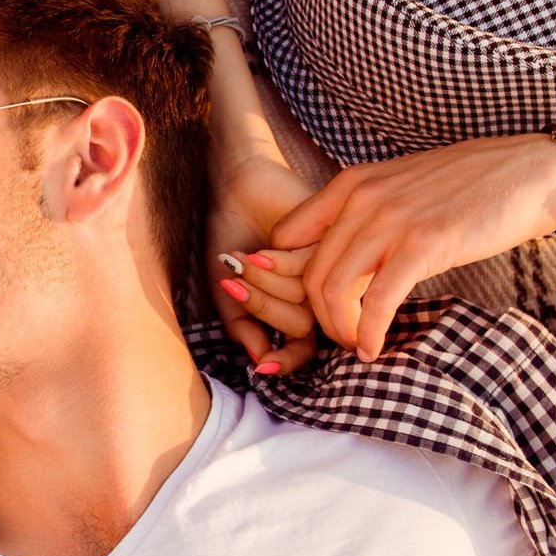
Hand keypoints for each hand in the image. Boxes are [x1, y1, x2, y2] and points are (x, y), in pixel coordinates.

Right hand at [205, 151, 318, 373]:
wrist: (234, 190)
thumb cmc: (230, 235)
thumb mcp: (225, 290)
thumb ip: (241, 328)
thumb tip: (262, 363)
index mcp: (293, 307)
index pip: (303, 350)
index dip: (285, 362)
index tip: (264, 366)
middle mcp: (314, 292)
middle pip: (300, 327)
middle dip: (260, 308)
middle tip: (232, 283)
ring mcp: (324, 269)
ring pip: (304, 301)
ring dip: (265, 286)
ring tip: (243, 260)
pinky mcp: (330, 242)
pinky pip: (308, 273)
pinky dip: (276, 266)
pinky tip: (260, 250)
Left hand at [269, 134, 555, 360]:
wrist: (530, 173)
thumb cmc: (468, 186)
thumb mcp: (401, 187)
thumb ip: (364, 213)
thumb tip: (338, 254)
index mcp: (351, 184)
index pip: (288, 239)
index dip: (290, 279)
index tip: (310, 305)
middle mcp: (362, 199)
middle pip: (309, 273)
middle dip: (317, 316)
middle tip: (338, 337)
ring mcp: (390, 221)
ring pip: (334, 291)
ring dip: (340, 330)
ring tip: (356, 345)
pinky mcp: (423, 246)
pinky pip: (376, 302)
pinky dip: (368, 334)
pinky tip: (373, 349)